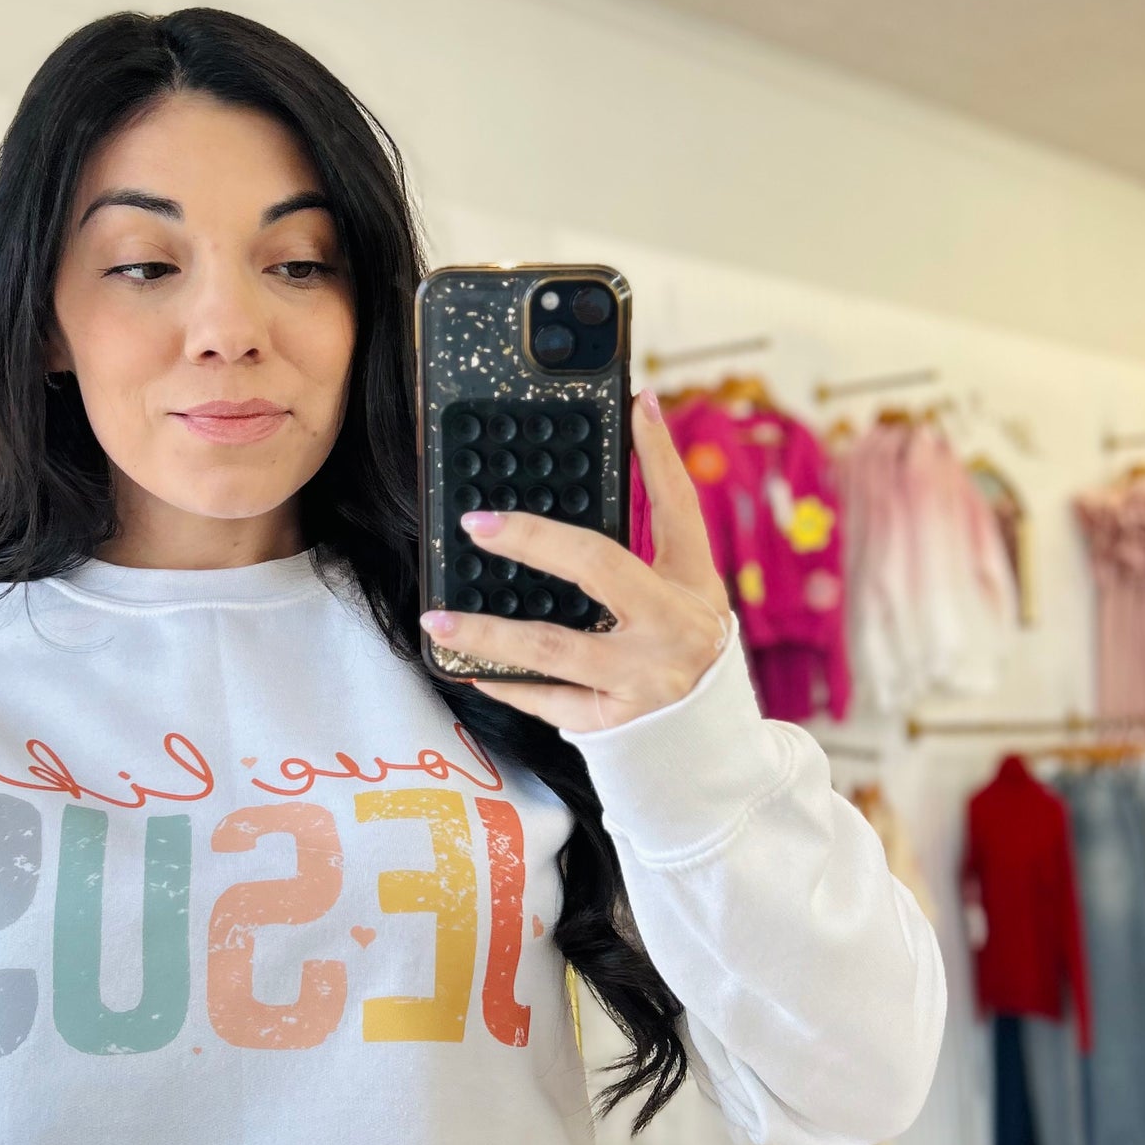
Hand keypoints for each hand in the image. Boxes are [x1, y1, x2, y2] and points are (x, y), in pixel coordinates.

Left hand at [421, 388, 729, 731]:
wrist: (705, 740)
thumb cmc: (683, 642)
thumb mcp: (688, 585)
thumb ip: (660, 518)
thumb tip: (636, 422)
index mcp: (693, 586)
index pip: (678, 507)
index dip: (658, 454)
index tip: (632, 404)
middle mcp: (673, 629)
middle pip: (598, 568)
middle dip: (534, 540)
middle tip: (477, 525)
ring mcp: (643, 679)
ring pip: (554, 647)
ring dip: (490, 632)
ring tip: (439, 617)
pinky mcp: (614, 722)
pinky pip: (548, 700)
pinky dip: (506, 681)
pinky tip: (467, 667)